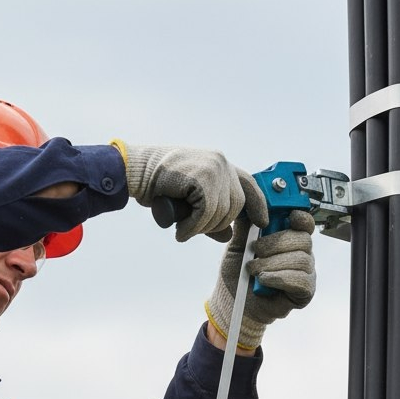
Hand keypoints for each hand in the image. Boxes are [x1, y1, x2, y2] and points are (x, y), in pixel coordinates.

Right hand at [116, 143, 268, 241]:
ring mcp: (214, 168)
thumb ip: (211, 213)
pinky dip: (193, 227)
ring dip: (201, 228)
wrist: (137, 170)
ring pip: (221, 212)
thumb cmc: (160, 184)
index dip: (258, 205)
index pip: (249, 185)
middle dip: (217, 225)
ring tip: (184, 229)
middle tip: (194, 229)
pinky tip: (181, 230)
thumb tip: (227, 235)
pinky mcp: (202, 178)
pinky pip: (206, 212)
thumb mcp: (192, 199)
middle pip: (236, 206)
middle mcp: (221, 163)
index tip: (262, 221)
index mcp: (221, 164)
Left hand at [205, 210, 315, 349]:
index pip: (304, 222)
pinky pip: (301, 280)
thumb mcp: (238, 244)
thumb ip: (246, 224)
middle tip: (255, 251)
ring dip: (273, 263)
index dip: (300, 217)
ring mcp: (305, 272)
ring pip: (301, 259)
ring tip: (254, 270)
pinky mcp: (305, 291)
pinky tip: (264, 281)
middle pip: (303, 239)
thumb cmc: (238, 274)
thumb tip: (249, 203)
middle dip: (276, 243)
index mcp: (289, 238)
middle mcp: (301, 253)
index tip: (289, 216)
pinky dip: (279, 278)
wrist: (233, 302)